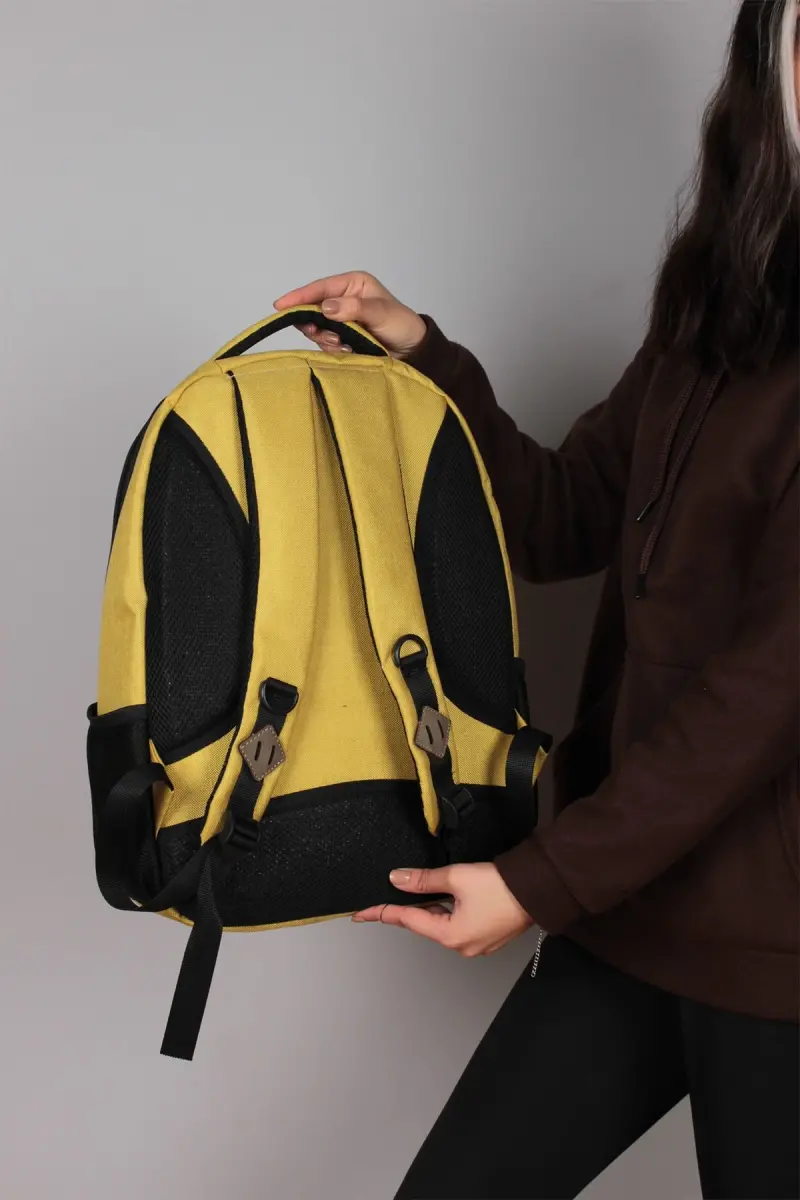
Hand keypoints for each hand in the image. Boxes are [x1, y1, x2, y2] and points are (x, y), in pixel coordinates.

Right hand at [273, 271, 426, 359]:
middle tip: (329, 336)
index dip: (299, 296)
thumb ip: (353, 308)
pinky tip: (348, 351)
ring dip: (326, 338)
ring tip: (344, 344)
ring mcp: (340, 321)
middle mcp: (342, 300)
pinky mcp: (340, 339)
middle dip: (315, 324)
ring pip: (316, 329)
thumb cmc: (402, 325)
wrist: (413, 352)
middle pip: (312, 310)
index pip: (320, 288)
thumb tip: (325, 307)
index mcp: (352, 284)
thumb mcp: (380, 312)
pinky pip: (325, 344)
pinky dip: (332, 349)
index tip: (280, 305)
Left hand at [352, 862, 534, 956]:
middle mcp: (462, 946)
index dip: (383, 913)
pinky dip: (450, 910)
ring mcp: (476, 944)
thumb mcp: (455, 877)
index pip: (407, 920)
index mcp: (450, 935)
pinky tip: (450, 896)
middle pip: (425, 923)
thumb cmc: (500, 887)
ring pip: (443, 923)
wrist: (537, 890)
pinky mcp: (488, 936)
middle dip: (413, 906)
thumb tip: (398, 880)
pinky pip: (459, 924)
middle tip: (397, 889)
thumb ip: (423, 880)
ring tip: (433, 887)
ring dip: (433, 906)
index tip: (362, 914)